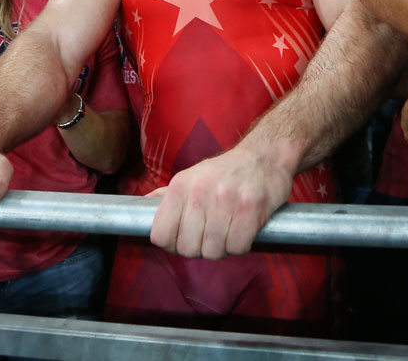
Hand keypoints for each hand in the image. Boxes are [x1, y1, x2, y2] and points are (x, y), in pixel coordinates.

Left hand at [147, 147, 292, 258]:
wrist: (265, 155)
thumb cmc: (226, 172)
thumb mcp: (191, 176)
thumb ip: (167, 196)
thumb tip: (142, 207)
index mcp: (180, 186)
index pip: (160, 235)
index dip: (172, 244)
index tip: (185, 238)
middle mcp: (199, 192)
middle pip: (187, 248)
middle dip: (199, 249)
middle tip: (211, 236)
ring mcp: (226, 200)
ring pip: (212, 251)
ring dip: (222, 248)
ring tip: (228, 232)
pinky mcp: (251, 208)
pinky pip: (237, 247)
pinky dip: (241, 246)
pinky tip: (244, 231)